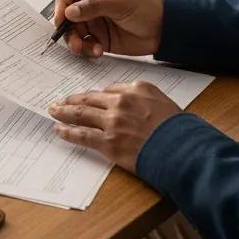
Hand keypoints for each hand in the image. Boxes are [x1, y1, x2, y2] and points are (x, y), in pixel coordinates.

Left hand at [48, 81, 179, 171]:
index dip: (96, 96)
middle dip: (72, 99)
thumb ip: (144, 99)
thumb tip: (130, 103)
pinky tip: (59, 130)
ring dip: (63, 111)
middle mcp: (121, 101)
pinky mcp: (108, 142)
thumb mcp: (165, 103)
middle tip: (60, 100)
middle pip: (90, 98)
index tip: (88, 98)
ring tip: (53, 111)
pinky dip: (67, 132)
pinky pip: (82, 135)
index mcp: (137, 89)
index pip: (109, 90)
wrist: (185, 150)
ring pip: (81, 113)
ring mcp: (113, 122)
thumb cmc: (180, 130)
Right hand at [53, 0, 163, 58]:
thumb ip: (94, 7)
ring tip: (85, 48)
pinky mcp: (101, 40)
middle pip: (67, 17)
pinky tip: (98, 51)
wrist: (165, 29)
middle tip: (73, 41)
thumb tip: (69, 11)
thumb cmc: (146, 8)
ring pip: (74, 34)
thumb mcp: (120, 4)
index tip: (61, 19)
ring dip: (76, 43)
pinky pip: (85, 46)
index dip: (60, 6)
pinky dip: (87, 50)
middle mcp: (91, 7)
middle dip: (67, 30)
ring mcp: (95, 24)